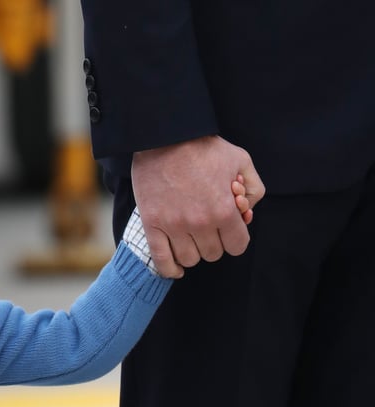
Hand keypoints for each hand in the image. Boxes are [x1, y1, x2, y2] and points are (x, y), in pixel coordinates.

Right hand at [132, 136, 265, 277]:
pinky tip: (176, 268)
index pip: (237, 246)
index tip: (229, 229)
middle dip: (215, 242)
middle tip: (209, 226)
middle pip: (213, 254)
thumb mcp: (241, 159)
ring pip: (190, 259)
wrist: (165, 136)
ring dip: (193, 251)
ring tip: (191, 236)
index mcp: (223, 210)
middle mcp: (200, 223)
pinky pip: (162, 261)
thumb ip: (253, 188)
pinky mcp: (152, 225)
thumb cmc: (204, 147)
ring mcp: (174, 226)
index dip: (236, 238)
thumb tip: (247, 213)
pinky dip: (170, 269)